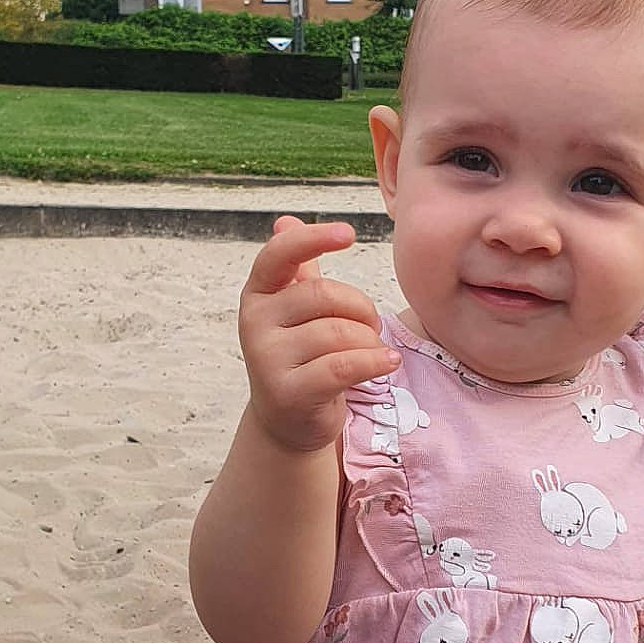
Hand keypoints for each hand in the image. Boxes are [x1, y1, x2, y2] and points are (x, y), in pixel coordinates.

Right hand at [239, 216, 398, 453]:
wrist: (287, 421)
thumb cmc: (301, 357)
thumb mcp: (296, 312)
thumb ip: (297, 271)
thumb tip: (286, 221)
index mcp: (258, 294)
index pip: (279, 255)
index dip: (313, 239)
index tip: (348, 234)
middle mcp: (254, 323)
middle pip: (323, 294)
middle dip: (361, 308)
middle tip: (371, 326)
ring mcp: (267, 359)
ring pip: (338, 332)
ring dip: (369, 341)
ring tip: (372, 351)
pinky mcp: (288, 392)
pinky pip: (343, 365)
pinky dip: (374, 361)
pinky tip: (388, 361)